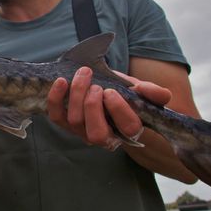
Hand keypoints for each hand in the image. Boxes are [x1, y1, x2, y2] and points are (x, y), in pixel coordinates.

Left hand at [46, 66, 171, 149]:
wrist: (107, 91)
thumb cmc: (127, 94)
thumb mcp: (144, 91)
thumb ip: (154, 92)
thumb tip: (150, 92)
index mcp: (129, 130)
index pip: (127, 127)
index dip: (119, 109)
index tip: (112, 90)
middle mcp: (105, 136)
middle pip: (96, 133)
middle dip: (93, 107)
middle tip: (96, 86)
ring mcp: (83, 131)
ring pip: (75, 122)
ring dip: (76, 96)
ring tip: (83, 74)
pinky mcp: (66, 123)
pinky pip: (56, 116)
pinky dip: (55, 99)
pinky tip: (61, 81)